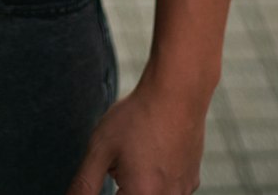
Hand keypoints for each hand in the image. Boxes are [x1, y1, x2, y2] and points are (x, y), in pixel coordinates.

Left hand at [65, 81, 205, 194]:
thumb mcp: (101, 148)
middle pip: (132, 194)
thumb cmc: (137, 117)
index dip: (112, 179)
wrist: (177, 92)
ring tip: (140, 148)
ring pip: (151, 192)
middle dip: (123, 183)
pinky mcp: (193, 180)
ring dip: (140, 181)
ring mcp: (183, 191)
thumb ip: (85, 184)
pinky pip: (168, 187)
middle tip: (123, 156)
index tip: (113, 161)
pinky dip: (158, 174)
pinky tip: (157, 147)